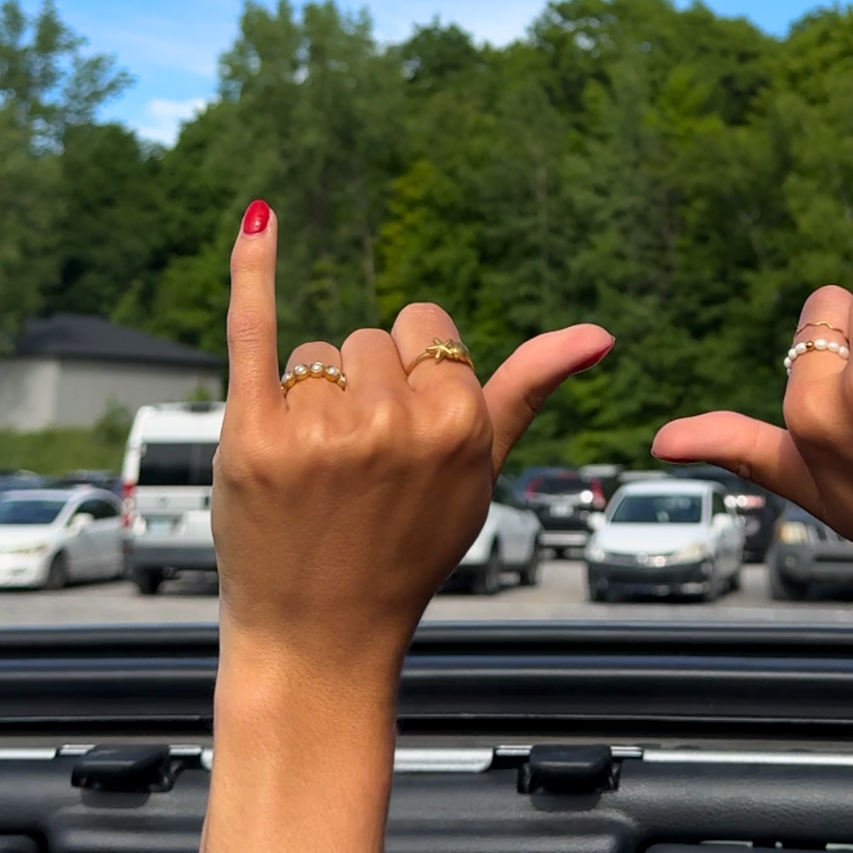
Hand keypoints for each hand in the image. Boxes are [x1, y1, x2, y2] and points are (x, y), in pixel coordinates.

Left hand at [212, 201, 612, 671]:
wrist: (322, 633)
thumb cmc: (407, 550)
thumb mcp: (481, 473)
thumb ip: (529, 391)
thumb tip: (599, 335)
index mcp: (461, 424)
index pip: (425, 328)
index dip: (413, 375)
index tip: (404, 436)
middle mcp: (396, 422)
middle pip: (369, 339)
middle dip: (362, 389)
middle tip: (356, 470)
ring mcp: (321, 431)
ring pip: (317, 354)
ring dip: (311, 401)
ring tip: (315, 475)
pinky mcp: (252, 438)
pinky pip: (255, 329)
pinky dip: (254, 269)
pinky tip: (260, 218)